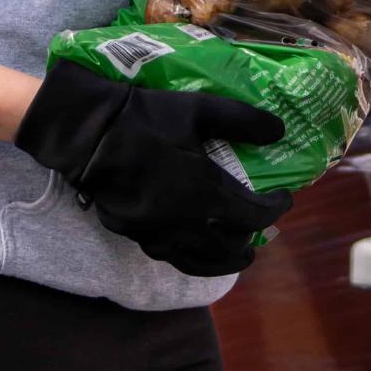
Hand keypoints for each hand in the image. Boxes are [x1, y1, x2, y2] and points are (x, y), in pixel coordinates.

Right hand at [13, 61, 292, 276]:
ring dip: (222, 260)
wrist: (87, 133)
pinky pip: (170, 255)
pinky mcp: (132, 234)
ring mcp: (155, 233)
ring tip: (234, 254)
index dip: (274, 209)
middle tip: (259, 231)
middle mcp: (183, 223)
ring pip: (199, 261)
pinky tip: (191, 247)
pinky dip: (190, 256)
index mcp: (204, 193)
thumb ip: (242, 120)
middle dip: (250, 242)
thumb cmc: (145, 118)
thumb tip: (280, 130)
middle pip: (229, 248)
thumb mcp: (197, 109)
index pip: (253, 215)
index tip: (284, 199)